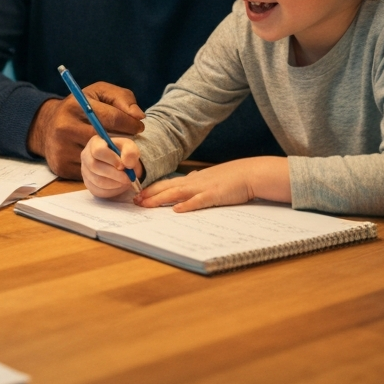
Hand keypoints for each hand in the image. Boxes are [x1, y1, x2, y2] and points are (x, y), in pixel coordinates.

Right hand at [26, 82, 143, 178]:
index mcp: (76, 106)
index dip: (131, 125)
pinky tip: (106, 164)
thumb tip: (138, 117)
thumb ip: (122, 99)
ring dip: (115, 161)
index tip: (139, 128)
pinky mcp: (61, 166)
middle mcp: (65, 127)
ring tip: (122, 156)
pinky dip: (102, 171)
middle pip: (106, 143)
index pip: (113, 118)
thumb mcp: (99, 94)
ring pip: (99, 160)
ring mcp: (62, 148)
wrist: (46, 126)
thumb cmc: (80, 108)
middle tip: (134, 147)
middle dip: (124, 146)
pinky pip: (89, 172)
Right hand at [80, 135, 141, 198]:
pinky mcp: (88, 184)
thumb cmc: (124, 154)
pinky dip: (112, 190)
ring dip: (115, 183)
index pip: (98, 150)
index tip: (123, 166)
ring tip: (125, 180)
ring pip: (97, 180)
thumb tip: (127, 163)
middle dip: (114, 174)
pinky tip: (118, 185)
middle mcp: (86, 156)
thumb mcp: (130, 148)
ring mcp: (85, 171)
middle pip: (95, 166)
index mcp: (95, 143)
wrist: (122, 165)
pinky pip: (99, 190)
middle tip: (128, 178)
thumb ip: (130, 152)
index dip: (111, 159)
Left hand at [135, 157, 290, 211]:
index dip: (151, 189)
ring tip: (146, 205)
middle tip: (134, 202)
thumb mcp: (211, 177)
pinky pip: (198, 201)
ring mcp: (203, 188)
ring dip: (159, 199)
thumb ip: (199, 179)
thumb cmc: (231, 177)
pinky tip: (176, 210)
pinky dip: (186, 206)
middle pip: (166, 188)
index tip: (137, 194)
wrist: (250, 173)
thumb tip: (191, 177)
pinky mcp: (215, 195)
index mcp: (192, 179)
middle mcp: (193, 182)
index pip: (166, 184)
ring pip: (176, 193)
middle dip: (148, 195)